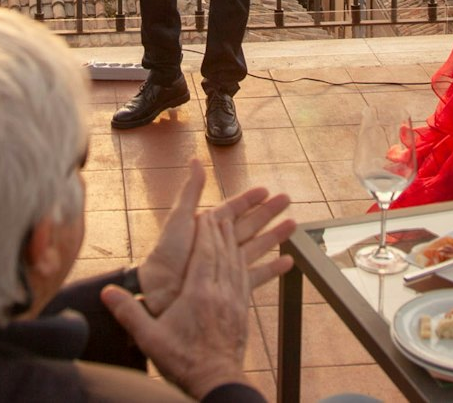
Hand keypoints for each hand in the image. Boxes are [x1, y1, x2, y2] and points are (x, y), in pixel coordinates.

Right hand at [102, 213, 252, 399]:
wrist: (215, 380)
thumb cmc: (181, 360)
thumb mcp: (149, 338)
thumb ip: (129, 312)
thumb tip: (107, 292)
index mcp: (198, 293)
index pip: (204, 253)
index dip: (205, 232)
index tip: (204, 214)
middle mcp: (220, 291)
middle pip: (222, 252)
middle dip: (220, 230)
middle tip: (219, 213)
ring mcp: (235, 300)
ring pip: (236, 261)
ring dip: (233, 242)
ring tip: (231, 227)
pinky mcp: (243, 310)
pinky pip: (246, 277)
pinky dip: (243, 261)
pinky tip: (242, 257)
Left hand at [136, 159, 294, 315]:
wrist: (159, 293)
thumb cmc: (166, 256)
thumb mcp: (180, 218)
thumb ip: (191, 190)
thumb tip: (195, 159)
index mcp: (208, 227)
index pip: (233, 208)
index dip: (249, 199)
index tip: (265, 190)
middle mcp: (219, 244)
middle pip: (250, 224)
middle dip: (269, 212)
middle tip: (287, 200)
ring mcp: (225, 264)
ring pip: (257, 246)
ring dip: (275, 236)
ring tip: (293, 225)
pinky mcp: (230, 286)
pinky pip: (256, 276)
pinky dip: (272, 269)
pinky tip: (288, 262)